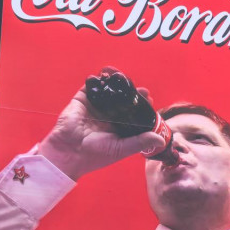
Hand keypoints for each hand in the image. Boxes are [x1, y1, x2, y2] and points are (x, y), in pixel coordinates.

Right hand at [38, 88, 165, 180]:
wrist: (69, 153)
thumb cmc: (95, 155)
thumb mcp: (121, 149)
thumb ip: (140, 142)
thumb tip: (160, 139)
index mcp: (117, 127)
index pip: (132, 112)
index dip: (140, 105)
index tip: (148, 98)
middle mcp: (106, 116)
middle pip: (121, 99)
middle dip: (130, 92)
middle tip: (140, 89)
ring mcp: (93, 107)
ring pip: (107, 91)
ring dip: (115, 83)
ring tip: (123, 77)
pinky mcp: (81, 101)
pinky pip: (90, 87)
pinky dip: (97, 79)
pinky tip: (105, 74)